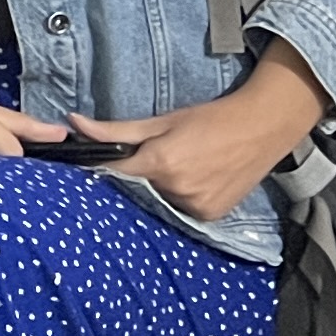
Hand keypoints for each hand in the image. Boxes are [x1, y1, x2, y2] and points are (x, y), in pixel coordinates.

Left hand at [69, 42, 329, 220]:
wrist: (261, 128)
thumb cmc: (209, 119)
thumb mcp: (161, 121)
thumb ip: (116, 130)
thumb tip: (74, 124)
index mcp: (161, 164)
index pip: (113, 174)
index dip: (100, 169)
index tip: (93, 164)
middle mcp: (176, 190)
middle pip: (136, 190)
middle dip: (134, 177)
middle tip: (149, 160)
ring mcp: (195, 207)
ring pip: (158, 202)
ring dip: (157, 190)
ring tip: (178, 168)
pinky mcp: (210, 216)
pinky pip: (181, 211)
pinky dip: (178, 198)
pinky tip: (192, 181)